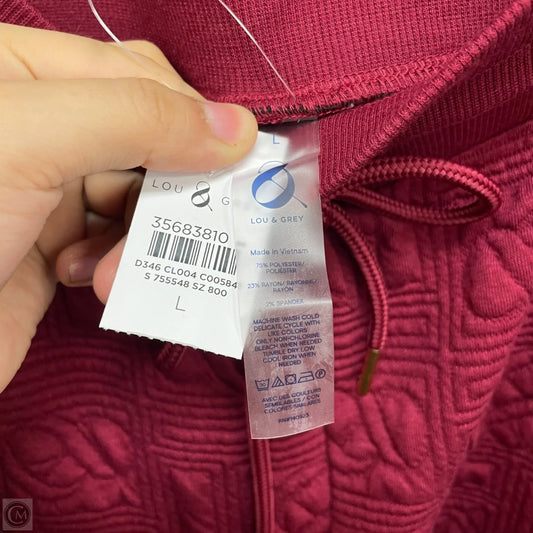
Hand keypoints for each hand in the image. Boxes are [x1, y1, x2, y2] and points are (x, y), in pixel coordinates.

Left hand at [0, 24, 257, 392]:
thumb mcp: (29, 141)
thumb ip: (137, 119)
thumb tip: (238, 129)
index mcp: (22, 73)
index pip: (137, 75)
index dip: (189, 113)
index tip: (232, 161)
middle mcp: (39, 127)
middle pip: (146, 140)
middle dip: (170, 184)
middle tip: (187, 225)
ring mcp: (46, 191)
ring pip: (138, 197)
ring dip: (143, 234)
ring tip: (116, 267)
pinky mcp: (52, 250)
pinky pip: (116, 244)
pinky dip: (118, 263)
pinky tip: (92, 279)